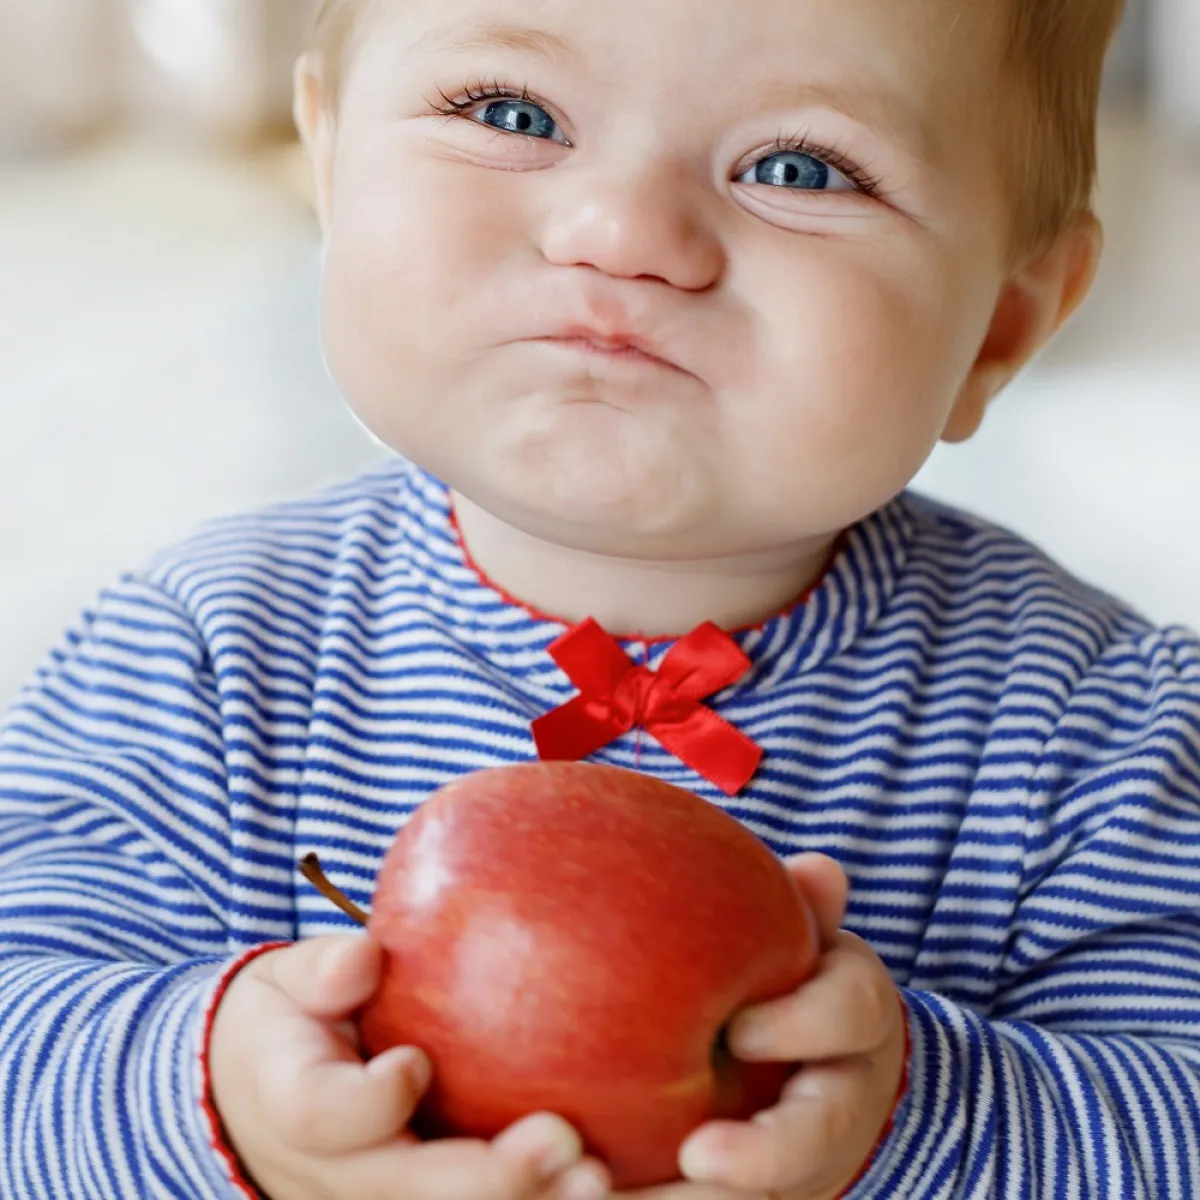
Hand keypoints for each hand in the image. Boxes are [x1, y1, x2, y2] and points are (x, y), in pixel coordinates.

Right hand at [209, 934, 610, 1199]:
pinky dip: (543, 1197)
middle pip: (411, 1194)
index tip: (412, 1064)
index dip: (369, 1103)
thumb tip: (360, 958)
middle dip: (490, 1179)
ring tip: (596, 1178)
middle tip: (565, 1145)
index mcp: (295, 1108)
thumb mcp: (287, 984)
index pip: (324, 1117)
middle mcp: (338, 1177)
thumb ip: (320, 972)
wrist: (256, 1107)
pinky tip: (613, 1180)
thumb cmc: (292, 1025)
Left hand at [620, 855, 906, 1199]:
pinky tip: (595, 1194)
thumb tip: (820, 868)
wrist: (819, 1066)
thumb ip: (804, 905)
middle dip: (763, 1156)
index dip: (800, 1024)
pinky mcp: (759, 1189)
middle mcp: (840, 1102)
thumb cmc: (792, 979)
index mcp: (854, 1022)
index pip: (848, 1014)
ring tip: (624, 1195)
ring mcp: (804, 1163)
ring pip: (768, 1196)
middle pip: (815, 1138)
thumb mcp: (805, 936)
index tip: (742, 1030)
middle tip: (698, 1155)